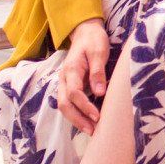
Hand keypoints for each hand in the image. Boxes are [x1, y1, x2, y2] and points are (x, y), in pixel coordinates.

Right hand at [57, 18, 109, 134]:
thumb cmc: (94, 41)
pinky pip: (69, 103)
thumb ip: (98, 71)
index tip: (97, 116)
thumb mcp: (99, 51)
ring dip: (76, 120)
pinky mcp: (70, 86)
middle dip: (77, 119)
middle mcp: (64, 79)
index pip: (73, 93)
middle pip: (64, 104)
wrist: (86, 32)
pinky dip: (76, 114)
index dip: (84, 106)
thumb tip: (100, 92)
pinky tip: (88, 122)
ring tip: (91, 131)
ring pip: (64, 106)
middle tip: (92, 130)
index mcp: (71, 70)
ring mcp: (65, 83)